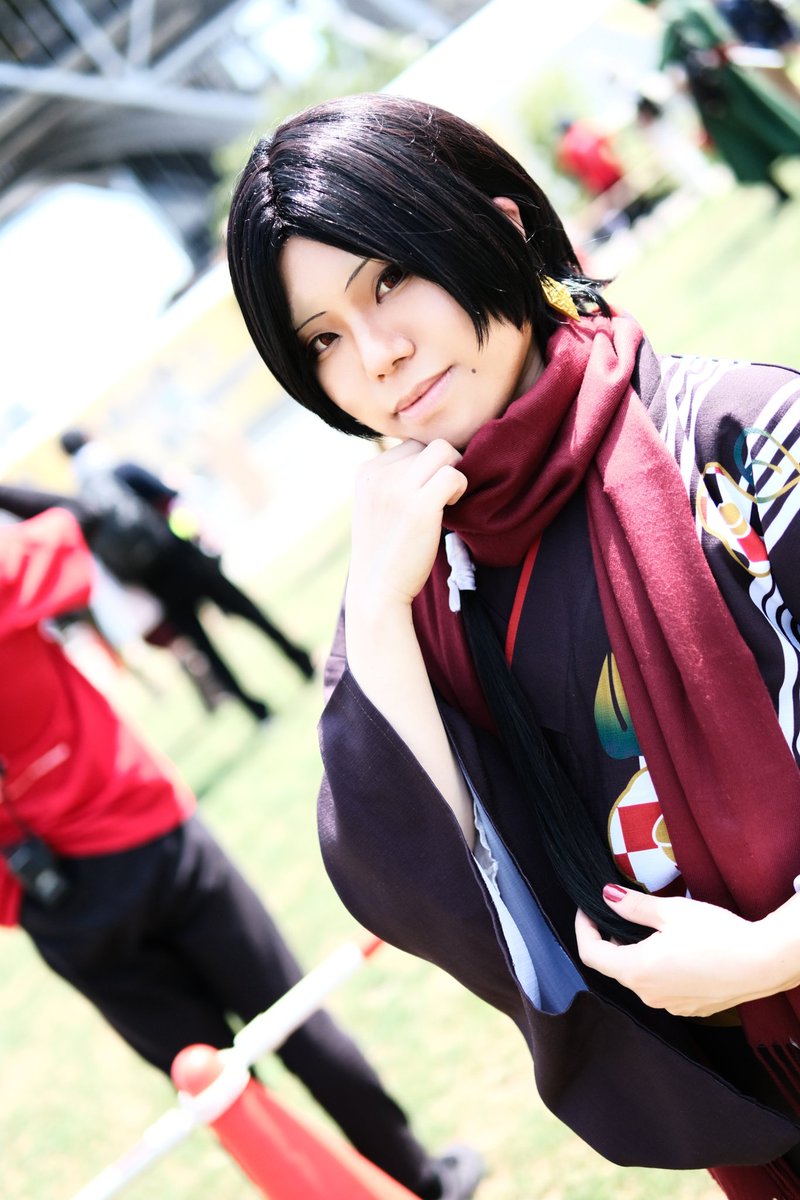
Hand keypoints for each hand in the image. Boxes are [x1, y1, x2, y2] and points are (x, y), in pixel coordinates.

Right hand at [347, 438, 466, 614]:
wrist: (377, 590)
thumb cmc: (385, 552)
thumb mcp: (377, 507)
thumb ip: (394, 481)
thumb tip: (431, 458)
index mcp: (366, 472)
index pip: (410, 444)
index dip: (428, 464)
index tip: (428, 490)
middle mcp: (378, 475)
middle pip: (428, 444)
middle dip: (443, 466)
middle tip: (443, 495)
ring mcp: (397, 489)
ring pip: (443, 450)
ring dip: (454, 471)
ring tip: (447, 500)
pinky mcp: (419, 506)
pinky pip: (454, 474)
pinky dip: (461, 487)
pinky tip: (451, 508)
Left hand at [575, 885, 788, 1017]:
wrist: (762, 962)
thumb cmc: (716, 934)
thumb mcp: (670, 911)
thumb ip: (633, 906)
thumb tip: (607, 896)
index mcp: (636, 970)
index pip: (591, 954)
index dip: (584, 929)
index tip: (588, 909)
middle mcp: (648, 995)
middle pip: (614, 967)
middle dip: (610, 939)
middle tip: (618, 912)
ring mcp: (670, 1005)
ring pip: (639, 978)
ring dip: (634, 954)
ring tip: (648, 929)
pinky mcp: (690, 1007)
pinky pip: (661, 987)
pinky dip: (657, 968)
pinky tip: (674, 949)